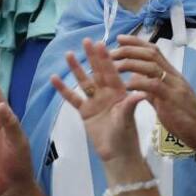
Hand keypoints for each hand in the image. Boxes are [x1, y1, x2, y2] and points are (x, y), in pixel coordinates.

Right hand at [51, 38, 146, 164]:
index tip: (101, 43)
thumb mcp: (128, 119)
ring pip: (84, 81)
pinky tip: (54, 78)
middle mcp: (106, 93)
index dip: (106, 58)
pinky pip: (72, 98)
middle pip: (97, 72)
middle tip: (86, 40)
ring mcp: (94, 101)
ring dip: (76, 68)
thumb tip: (141, 93)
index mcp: (119, 92)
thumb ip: (131, 105)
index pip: (111, 72)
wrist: (117, 155)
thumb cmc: (126, 136)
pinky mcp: (85, 112)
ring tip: (68, 54)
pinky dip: (63, 89)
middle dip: (92, 57)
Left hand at [111, 35, 195, 153]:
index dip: (136, 42)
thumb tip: (135, 78)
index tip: (120, 39)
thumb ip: (151, 87)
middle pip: (151, 54)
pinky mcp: (173, 99)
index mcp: (171, 73)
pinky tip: (126, 85)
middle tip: (111, 53)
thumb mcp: (165, 97)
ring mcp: (174, 86)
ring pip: (152, 66)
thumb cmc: (184, 116)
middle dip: (129, 50)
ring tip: (114, 66)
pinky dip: (139, 83)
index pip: (154, 50)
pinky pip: (154, 86)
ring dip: (131, 63)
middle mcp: (173, 75)